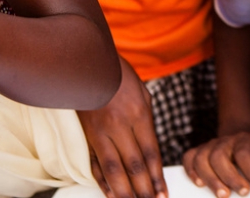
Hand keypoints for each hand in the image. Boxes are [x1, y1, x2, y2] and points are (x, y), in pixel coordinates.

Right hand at [78, 57, 165, 197]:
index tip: (163, 193)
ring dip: (123, 191)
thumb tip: (150, 150)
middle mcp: (119, 126)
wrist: (87, 63)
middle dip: (143, 189)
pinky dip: (102, 180)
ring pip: (113, 168)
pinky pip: (94, 163)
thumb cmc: (119, 77)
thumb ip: (146, 122)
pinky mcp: (86, 135)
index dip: (157, 176)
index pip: (150, 153)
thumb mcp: (142, 94)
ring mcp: (100, 132)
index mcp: (138, 114)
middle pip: (133, 165)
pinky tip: (110, 193)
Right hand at [183, 131, 249, 196]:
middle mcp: (224, 141)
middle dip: (230, 177)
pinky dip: (191, 171)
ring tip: (222, 195)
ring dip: (211, 179)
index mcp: (244, 140)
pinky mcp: (198, 151)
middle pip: (219, 156)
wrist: (240, 140)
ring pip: (202, 158)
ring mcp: (209, 146)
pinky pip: (189, 158)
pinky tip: (199, 184)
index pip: (244, 153)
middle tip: (243, 193)